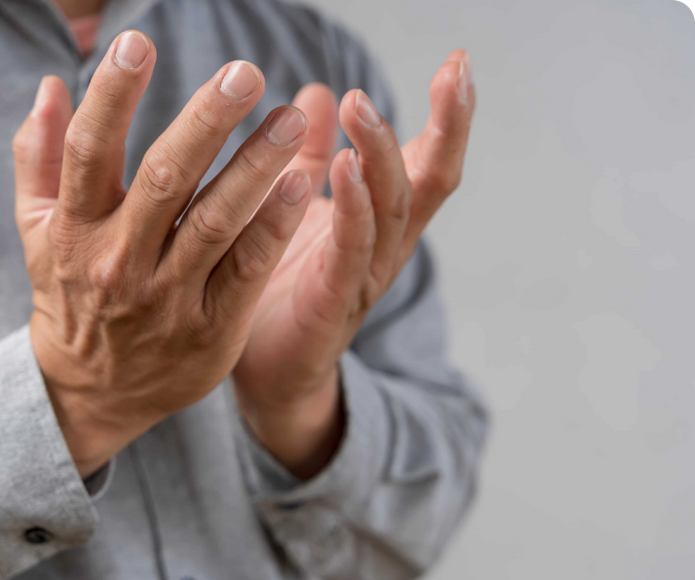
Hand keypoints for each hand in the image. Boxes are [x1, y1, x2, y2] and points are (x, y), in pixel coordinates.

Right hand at [12, 31, 311, 477]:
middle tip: (245, 74)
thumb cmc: (72, 297)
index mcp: (74, 229)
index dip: (112, 96)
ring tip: (291, 119)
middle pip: (165, 180)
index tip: (137, 42)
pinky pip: (247, 270)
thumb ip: (40, 157)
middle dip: (206, 122)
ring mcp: (168, 298)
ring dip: (255, 166)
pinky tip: (301, 184)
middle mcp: (120, 262)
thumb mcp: (37, 232)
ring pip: (216, 222)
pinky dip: (273, 226)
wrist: (93, 391)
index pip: (90, 152)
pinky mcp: (211, 327)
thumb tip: (53, 85)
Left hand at [232, 50, 475, 478]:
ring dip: (382, 157)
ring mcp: (364, 276)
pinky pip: (349, 252)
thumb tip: (320, 94)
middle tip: (450, 72)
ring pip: (392, 212)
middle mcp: (385, 246)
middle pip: (427, 182)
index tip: (459, 61)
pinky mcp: (333, 302)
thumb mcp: (298, 207)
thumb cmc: (284, 283)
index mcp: (380, 220)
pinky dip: (351, 209)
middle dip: (445, 126)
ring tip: (363, 107)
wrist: (267, 369)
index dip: (449, 116)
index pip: (426, 162)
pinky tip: (341, 168)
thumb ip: (311, 154)